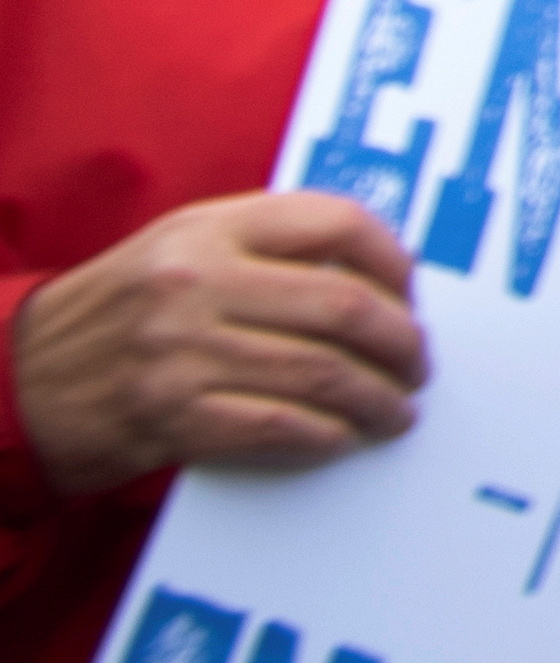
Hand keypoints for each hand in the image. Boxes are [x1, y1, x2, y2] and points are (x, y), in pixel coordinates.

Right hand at [9, 192, 424, 484]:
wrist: (16, 378)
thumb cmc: (118, 312)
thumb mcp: (180, 249)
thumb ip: (265, 246)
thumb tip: (376, 278)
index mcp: (209, 229)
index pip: (336, 223)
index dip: (394, 262)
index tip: (412, 295)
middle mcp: (197, 283)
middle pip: (344, 308)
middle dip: (401, 345)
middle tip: (418, 367)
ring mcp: (181, 351)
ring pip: (321, 374)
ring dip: (375, 400)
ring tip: (395, 411)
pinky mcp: (168, 417)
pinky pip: (278, 427)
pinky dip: (325, 437)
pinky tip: (343, 439)